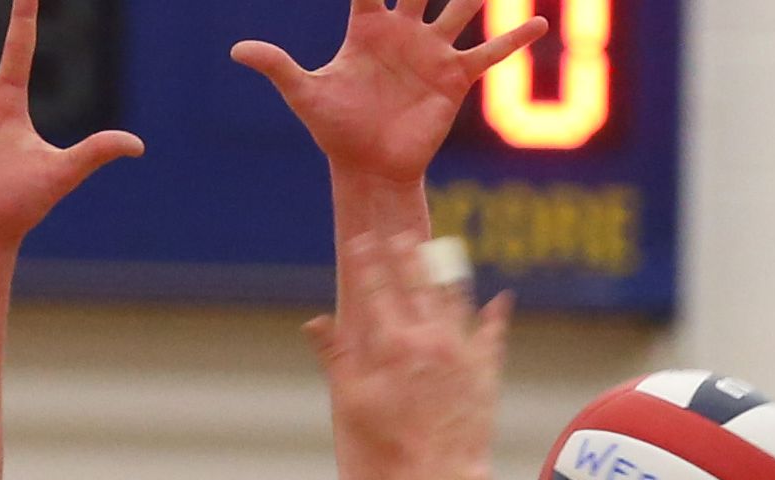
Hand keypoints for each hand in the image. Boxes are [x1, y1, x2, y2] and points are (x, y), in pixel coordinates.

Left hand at [232, 0, 545, 181]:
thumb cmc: (335, 131)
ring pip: (460, 8)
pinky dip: (512, 40)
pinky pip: (488, 56)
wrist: (368, 169)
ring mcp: (432, 53)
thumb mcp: (305, 95)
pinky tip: (537, 23)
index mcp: (366, 29)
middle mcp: (403, 34)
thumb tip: (237, 51)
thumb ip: (277, 67)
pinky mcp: (454, 79)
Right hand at [304, 234, 510, 479]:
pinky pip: (492, 334)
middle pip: (416, 284)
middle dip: (406, 255)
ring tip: (440, 251)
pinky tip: (499, 300)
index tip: (361, 240)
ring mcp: (460, 350)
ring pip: (454, 299)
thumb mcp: (352, 398)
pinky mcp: (484, 368)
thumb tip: (312, 322)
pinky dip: (495, 316)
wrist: (440, 467)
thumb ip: (334, 355)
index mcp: (393, 344)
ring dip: (444, 273)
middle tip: (401, 232)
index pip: (376, 291)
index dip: (366, 262)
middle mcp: (429, 338)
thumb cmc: (393, 440)